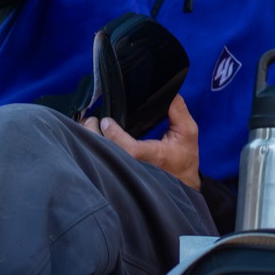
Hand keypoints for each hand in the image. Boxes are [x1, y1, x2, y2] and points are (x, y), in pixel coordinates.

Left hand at [83, 94, 201, 190]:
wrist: (181, 181)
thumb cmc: (183, 157)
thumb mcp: (187, 133)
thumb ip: (179, 112)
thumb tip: (171, 93)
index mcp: (153, 156)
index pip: (130, 150)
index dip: (115, 136)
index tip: (106, 121)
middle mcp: (137, 167)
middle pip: (108, 155)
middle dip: (94, 136)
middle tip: (89, 120)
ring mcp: (127, 171)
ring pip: (102, 159)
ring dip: (91, 141)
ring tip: (87, 125)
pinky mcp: (121, 171)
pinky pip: (104, 160)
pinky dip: (95, 147)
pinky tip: (91, 136)